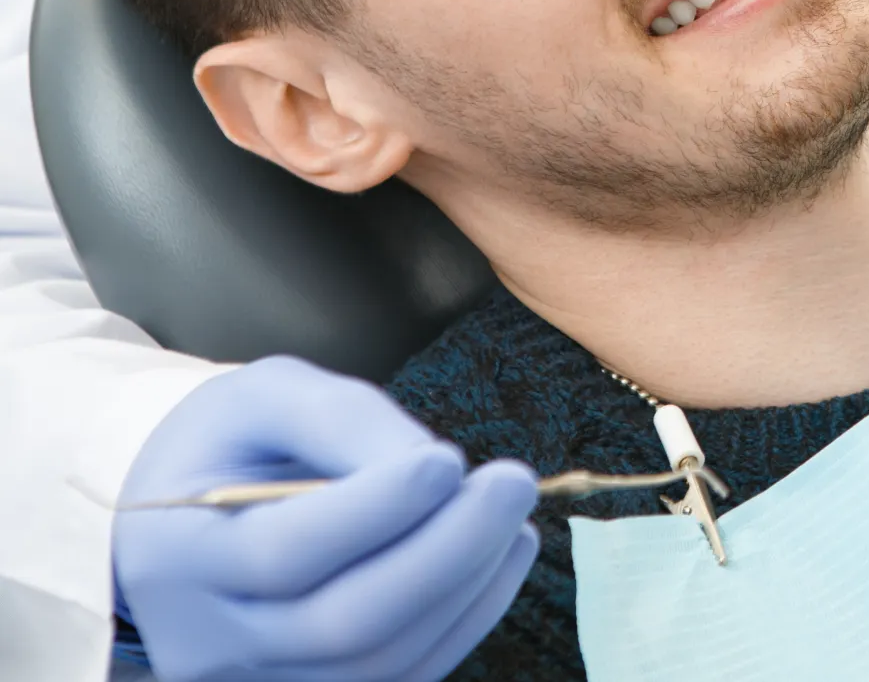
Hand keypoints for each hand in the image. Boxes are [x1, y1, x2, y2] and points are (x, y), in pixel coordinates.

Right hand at [114, 356, 538, 681]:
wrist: (187, 512)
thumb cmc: (232, 442)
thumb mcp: (267, 394)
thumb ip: (339, 417)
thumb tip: (431, 466)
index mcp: (175, 553)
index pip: (282, 555)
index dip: (374, 512)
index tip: (448, 459)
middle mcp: (204, 641)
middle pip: (342, 624)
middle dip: (445, 552)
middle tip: (512, 483)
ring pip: (381, 661)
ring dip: (466, 585)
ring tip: (511, 515)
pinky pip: (401, 676)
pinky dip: (466, 617)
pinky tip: (502, 555)